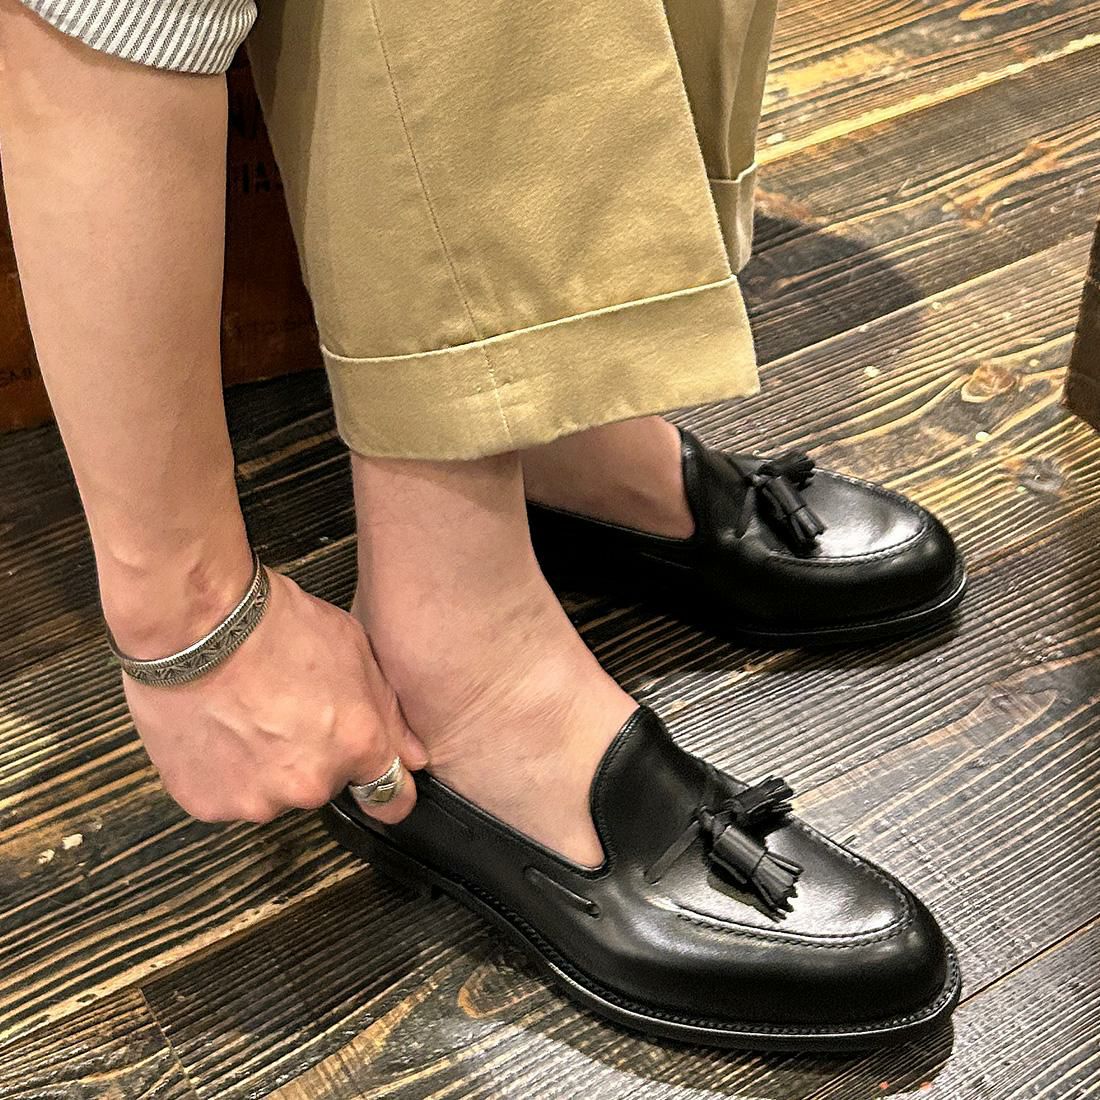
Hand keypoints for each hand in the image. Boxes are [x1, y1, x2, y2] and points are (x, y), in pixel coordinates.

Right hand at [121, 569, 427, 824]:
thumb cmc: (273, 627)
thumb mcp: (355, 649)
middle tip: (287, 709)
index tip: (377, 782)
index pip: (391, 798)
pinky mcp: (209, 803)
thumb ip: (389, 713)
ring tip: (246, 713)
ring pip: (273, 792)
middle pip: (323, 784)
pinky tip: (218, 727)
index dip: (385, 787)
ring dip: (265, 765)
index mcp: (356, 745)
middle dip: (313, 756)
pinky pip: (226, 794)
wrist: (194, 625)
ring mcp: (258, 799)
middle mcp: (311, 783)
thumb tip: (413, 754)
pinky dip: (222, 770)